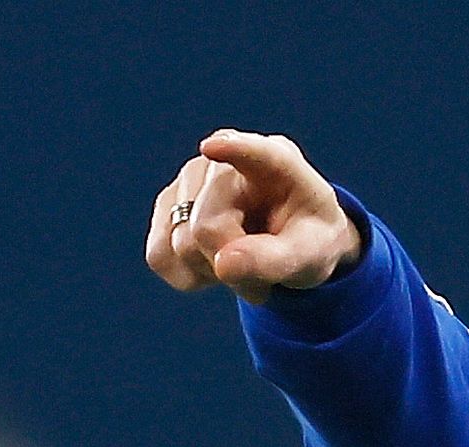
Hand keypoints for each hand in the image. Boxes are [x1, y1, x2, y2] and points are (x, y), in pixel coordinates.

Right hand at [145, 129, 362, 303]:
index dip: (234, 149)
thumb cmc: (306, 241)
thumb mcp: (308, 256)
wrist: (291, 243)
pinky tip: (217, 263)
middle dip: (233, 263)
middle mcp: (223, 160)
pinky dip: (190, 276)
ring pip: (179, 245)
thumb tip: (223, 264)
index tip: (214, 147)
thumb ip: (272, 260)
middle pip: (206, 228)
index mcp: (277, 162)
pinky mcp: (166, 205)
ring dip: (213, 271)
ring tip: (245, 261)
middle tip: (265, 274)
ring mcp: (189, 180)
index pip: (254, 152)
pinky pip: (160, 256)